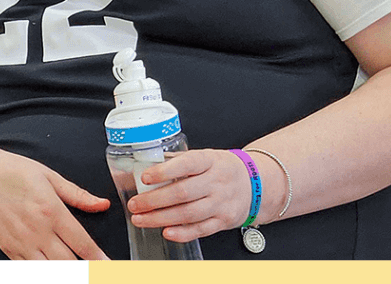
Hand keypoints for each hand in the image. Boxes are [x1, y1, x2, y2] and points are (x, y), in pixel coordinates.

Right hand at [0, 149, 110, 259]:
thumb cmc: (11, 172)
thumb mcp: (48, 176)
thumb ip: (77, 194)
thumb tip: (101, 204)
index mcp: (51, 210)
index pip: (82, 243)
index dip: (99, 259)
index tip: (110, 266)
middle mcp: (37, 231)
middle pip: (69, 262)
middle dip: (87, 269)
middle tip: (99, 271)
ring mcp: (22, 243)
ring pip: (50, 269)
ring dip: (64, 267)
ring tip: (74, 264)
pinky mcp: (9, 250)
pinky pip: (30, 268)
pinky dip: (43, 268)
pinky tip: (50, 262)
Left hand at [125, 149, 252, 242]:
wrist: (255, 184)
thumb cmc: (222, 169)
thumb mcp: (205, 157)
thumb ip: (178, 160)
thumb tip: (144, 163)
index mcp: (210, 161)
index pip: (186, 164)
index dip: (164, 171)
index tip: (145, 177)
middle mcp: (217, 182)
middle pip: (183, 193)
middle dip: (154, 200)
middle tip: (135, 204)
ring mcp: (221, 203)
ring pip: (188, 214)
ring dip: (161, 219)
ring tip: (141, 219)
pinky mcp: (223, 221)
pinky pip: (201, 229)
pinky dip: (182, 233)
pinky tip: (166, 232)